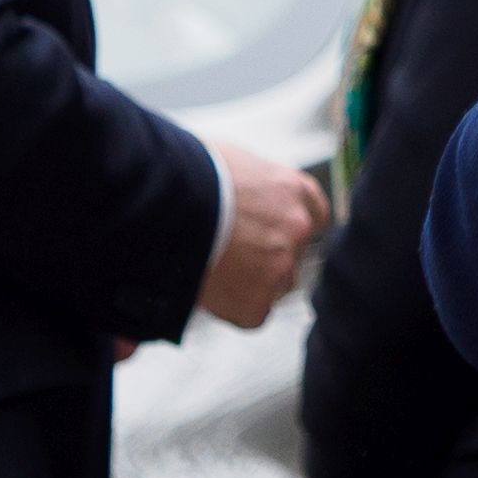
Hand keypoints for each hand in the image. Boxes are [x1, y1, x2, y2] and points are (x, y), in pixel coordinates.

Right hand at [198, 142, 323, 327]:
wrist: (164, 206)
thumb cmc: (187, 175)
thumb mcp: (232, 162)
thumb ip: (252, 184)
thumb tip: (243, 191)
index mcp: (294, 190)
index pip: (313, 216)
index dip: (288, 227)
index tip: (272, 232)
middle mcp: (297, 228)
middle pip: (294, 254)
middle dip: (269, 258)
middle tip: (234, 256)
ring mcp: (280, 266)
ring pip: (277, 286)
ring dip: (253, 284)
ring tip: (213, 271)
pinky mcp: (256, 302)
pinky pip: (252, 314)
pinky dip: (232, 308)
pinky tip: (208, 290)